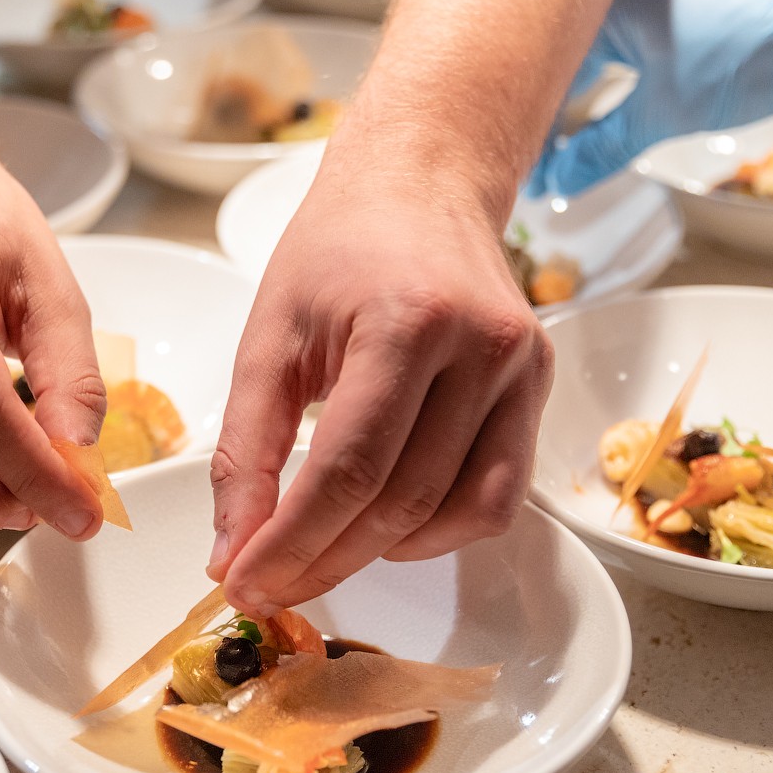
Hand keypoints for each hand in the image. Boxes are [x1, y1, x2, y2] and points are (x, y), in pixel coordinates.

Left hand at [207, 166, 554, 615]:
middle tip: (269, 586)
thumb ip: (245, 448)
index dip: (292, 542)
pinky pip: (498, 497)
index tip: (245, 583)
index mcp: (405, 320)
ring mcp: (521, 369)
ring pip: (456, 511)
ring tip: (321, 553)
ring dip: (381, 555)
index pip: (348, 468)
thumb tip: (234, 550)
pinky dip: (439, 532)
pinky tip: (387, 526)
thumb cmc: (337, 251)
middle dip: (326, 560)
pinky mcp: (538, 388)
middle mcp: (479, 346)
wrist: (420, 186)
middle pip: (401, 500)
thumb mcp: (269, 336)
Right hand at [529, 0, 772, 197]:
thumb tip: (553, 181)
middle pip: (550, 47)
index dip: (518, 115)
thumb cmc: (759, 49)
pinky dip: (594, 66)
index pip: (536, 58)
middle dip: (535, 101)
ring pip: (575, 39)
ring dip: (563, 86)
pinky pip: (605, 30)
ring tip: (548, 132)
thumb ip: (596, 150)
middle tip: (522, 152)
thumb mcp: (662, 113)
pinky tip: (585, 103)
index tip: (509, 156)